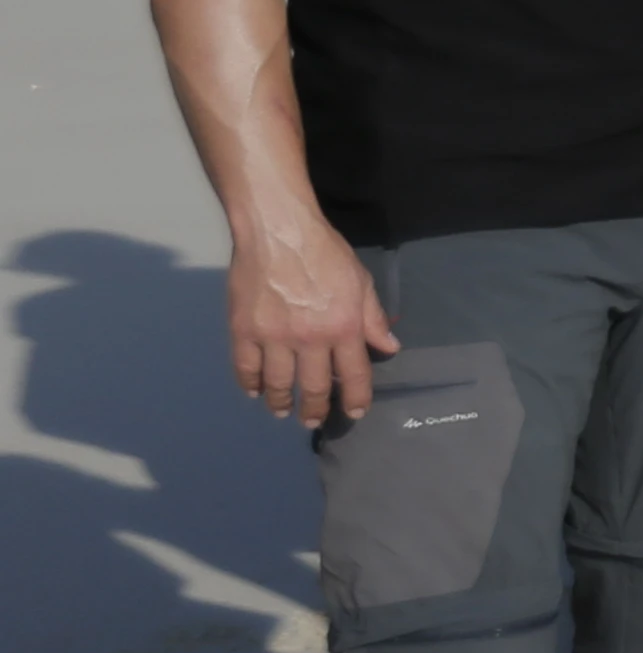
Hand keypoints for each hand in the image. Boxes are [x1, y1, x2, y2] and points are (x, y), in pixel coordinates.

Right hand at [229, 219, 400, 426]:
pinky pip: (246, 367)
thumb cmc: (325, 253)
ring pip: (278, 384)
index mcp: (344, 328)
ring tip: (284, 412)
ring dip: (281, 403)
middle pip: (313, 387)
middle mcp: (310, 339)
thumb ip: (372, 318)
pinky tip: (255, 391)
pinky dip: (250, 383)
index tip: (355, 413)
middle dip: (315, 409)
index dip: (355, 398)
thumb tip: (389, 347)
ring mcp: (274, 337)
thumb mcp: (361, 282)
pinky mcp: (243, 330)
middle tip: (312, 421)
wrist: (278, 231)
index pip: (353, 375)